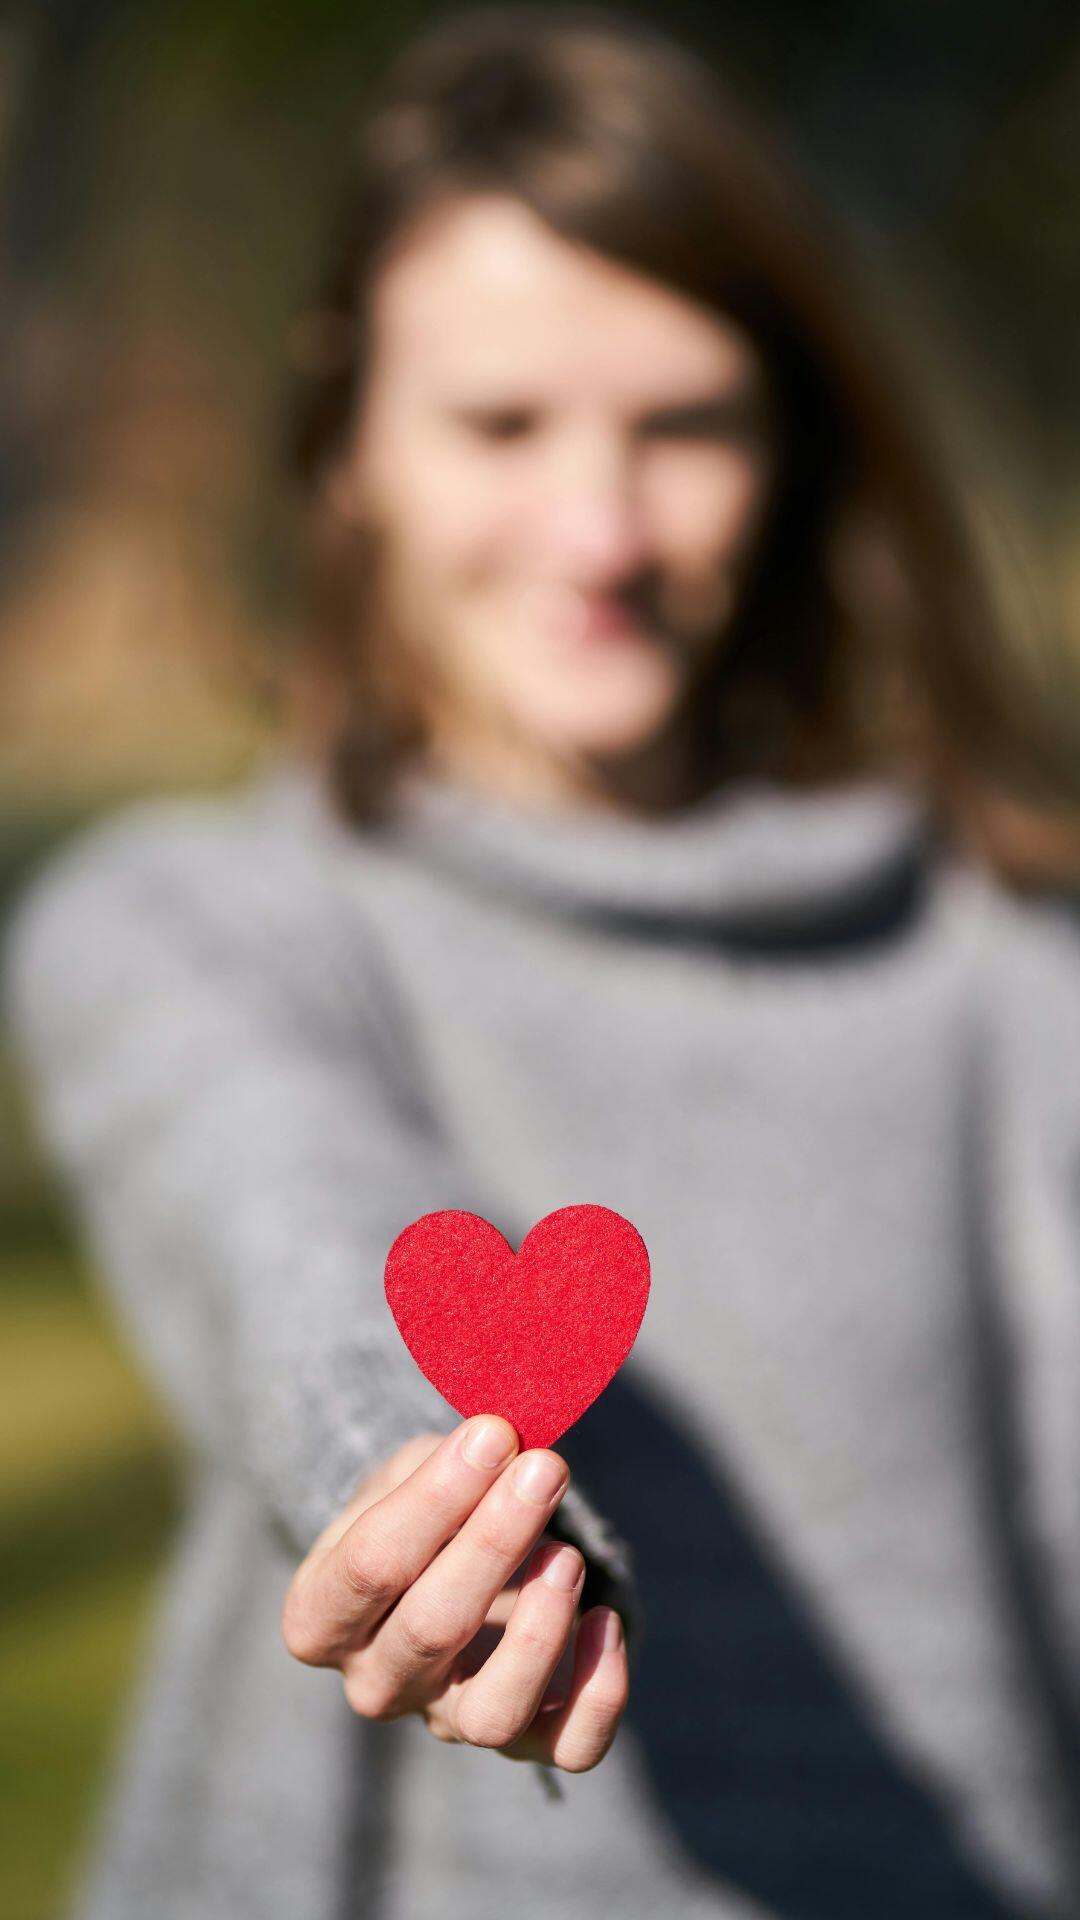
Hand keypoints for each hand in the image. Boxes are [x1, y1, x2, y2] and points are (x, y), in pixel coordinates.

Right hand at [281, 1416, 628, 1771]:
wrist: (441, 1569)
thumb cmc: (418, 1513)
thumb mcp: (406, 1474)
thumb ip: (443, 1462)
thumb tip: (501, 1439)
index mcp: (321, 1616)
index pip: (369, 1566)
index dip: (434, 1499)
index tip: (492, 1434)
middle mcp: (375, 1683)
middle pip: (430, 1630)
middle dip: (495, 1540)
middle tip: (544, 1467)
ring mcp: (446, 1720)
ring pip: (492, 1713)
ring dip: (538, 1630)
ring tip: (567, 1555)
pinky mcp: (520, 1742)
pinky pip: (567, 1748)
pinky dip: (598, 1693)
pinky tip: (604, 1619)